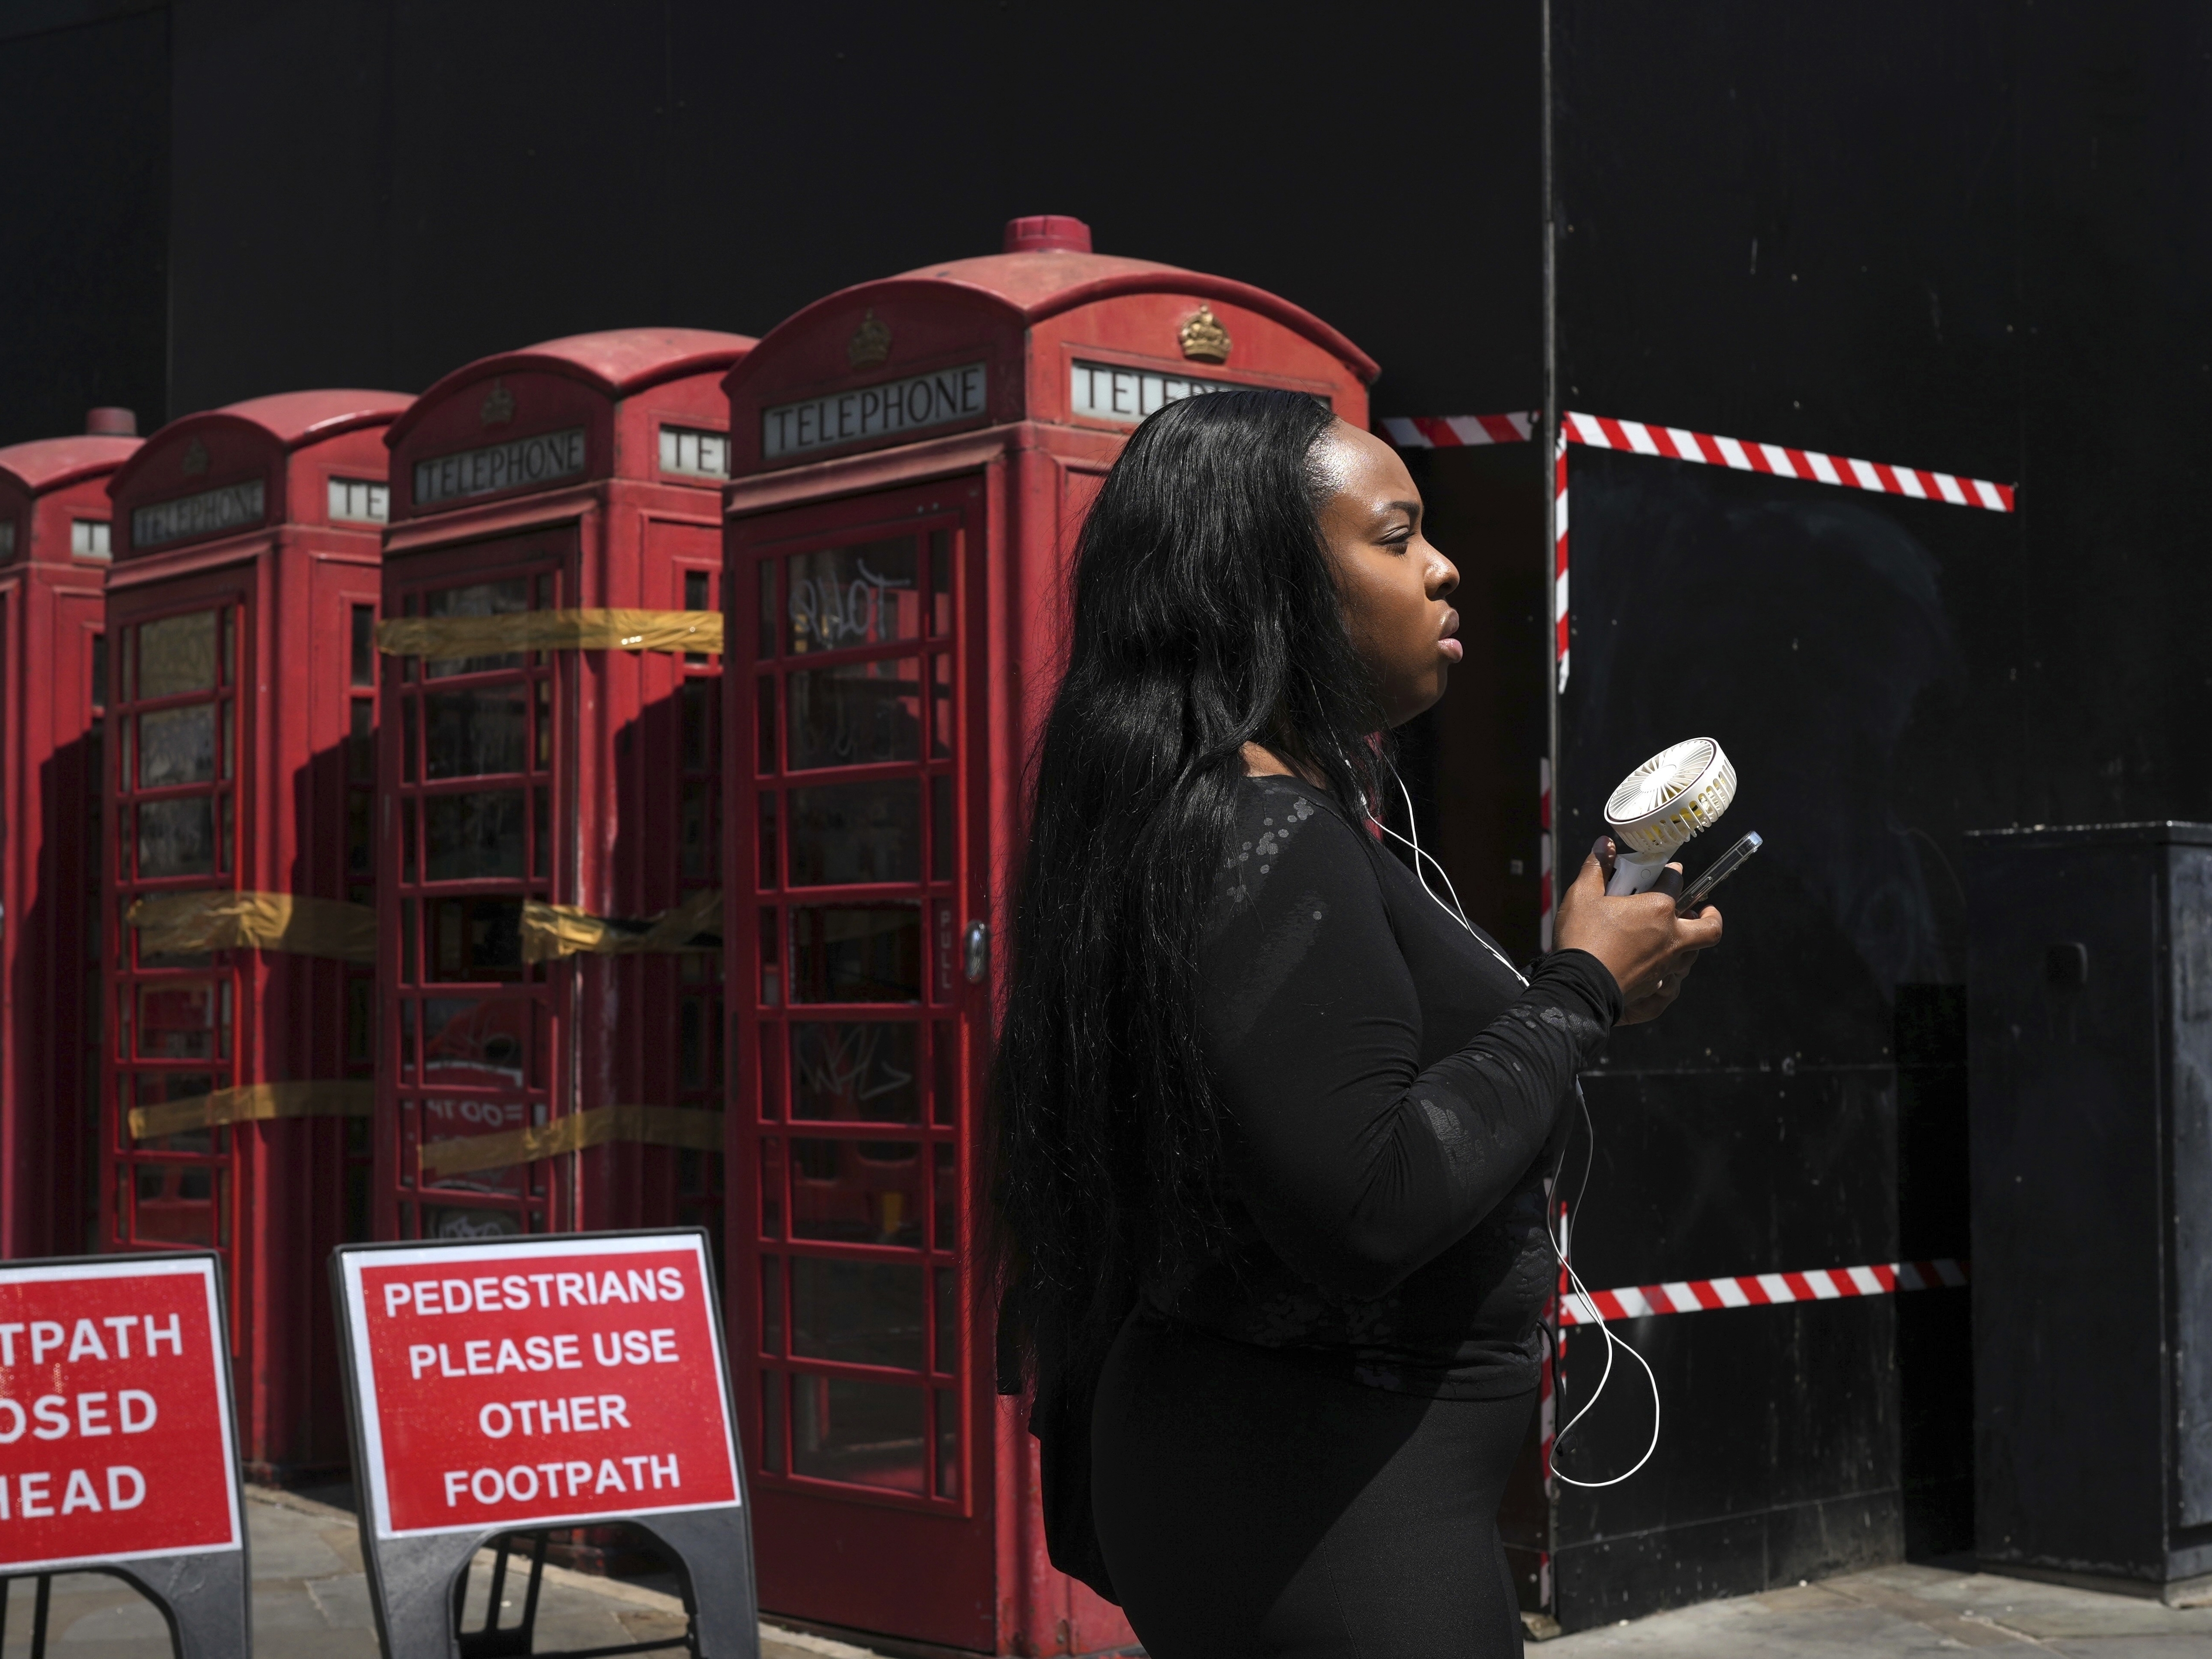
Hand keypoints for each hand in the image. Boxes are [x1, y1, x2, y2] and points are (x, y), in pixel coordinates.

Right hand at [1554, 837, 1723, 1024]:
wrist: (1579, 987)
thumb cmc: (1582, 938)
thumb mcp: (1582, 896)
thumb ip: (1596, 867)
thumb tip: (1604, 844)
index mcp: (1658, 908)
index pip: (1675, 880)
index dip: (1670, 871)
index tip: (1666, 870)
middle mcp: (1671, 936)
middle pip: (1709, 926)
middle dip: (1711, 916)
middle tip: (1701, 910)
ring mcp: (1667, 963)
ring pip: (1694, 951)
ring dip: (1689, 942)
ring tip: (1674, 935)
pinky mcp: (1657, 985)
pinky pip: (1675, 975)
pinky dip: (1671, 966)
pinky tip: (1654, 961)